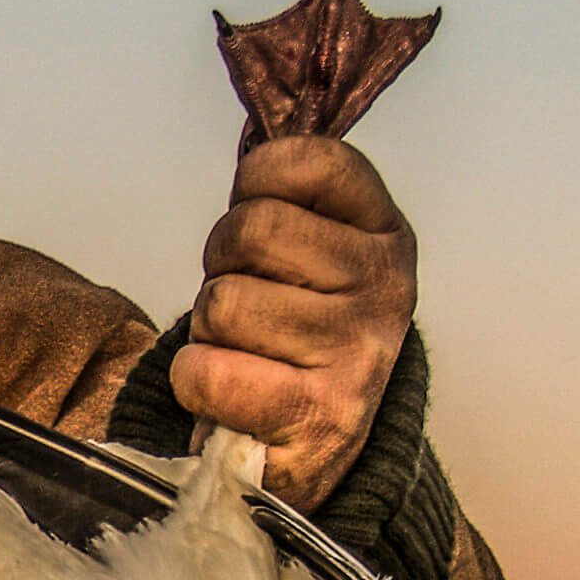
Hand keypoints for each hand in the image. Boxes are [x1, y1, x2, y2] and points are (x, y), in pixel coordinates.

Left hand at [173, 136, 416, 512]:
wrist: (310, 452)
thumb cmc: (289, 340)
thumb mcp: (306, 259)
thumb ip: (287, 199)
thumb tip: (262, 127)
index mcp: (383, 234)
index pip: (304, 161)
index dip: (254, 187)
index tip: (260, 232)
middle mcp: (385, 287)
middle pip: (249, 229)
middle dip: (220, 267)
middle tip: (241, 306)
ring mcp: (358, 352)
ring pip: (222, 302)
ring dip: (208, 334)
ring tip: (243, 355)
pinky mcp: (317, 415)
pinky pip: (207, 371)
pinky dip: (194, 383)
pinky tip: (230, 394)